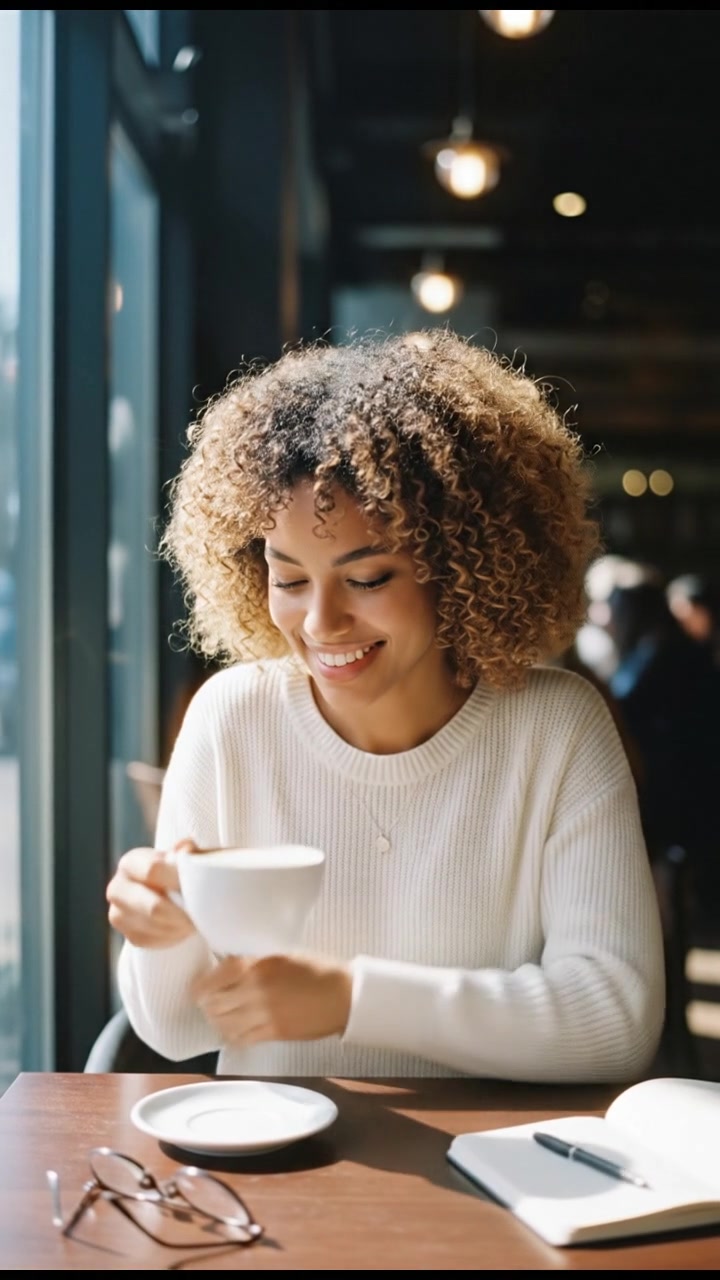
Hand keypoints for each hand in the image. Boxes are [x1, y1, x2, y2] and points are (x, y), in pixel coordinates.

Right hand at [106, 839, 198, 948]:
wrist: (168, 895)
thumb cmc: (178, 871)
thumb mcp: (184, 856)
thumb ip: (186, 850)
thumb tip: (184, 849)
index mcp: (131, 862)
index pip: (153, 869)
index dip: (178, 879)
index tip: (198, 887)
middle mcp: (117, 888)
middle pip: (153, 907)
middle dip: (181, 913)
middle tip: (200, 914)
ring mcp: (118, 914)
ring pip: (155, 927)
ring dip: (179, 927)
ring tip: (195, 921)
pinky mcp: (128, 935)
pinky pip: (154, 942)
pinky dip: (173, 937)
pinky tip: (182, 928)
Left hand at [191, 953, 352, 1045]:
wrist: (342, 995)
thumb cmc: (316, 970)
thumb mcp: (281, 956)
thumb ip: (255, 963)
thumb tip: (229, 969)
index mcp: (258, 966)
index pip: (215, 978)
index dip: (201, 986)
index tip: (198, 987)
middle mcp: (256, 991)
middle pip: (215, 1004)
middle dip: (207, 1004)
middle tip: (207, 1002)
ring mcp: (264, 1015)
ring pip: (224, 1024)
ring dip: (217, 1021)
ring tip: (219, 1017)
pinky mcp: (273, 1033)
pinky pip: (242, 1039)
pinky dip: (232, 1035)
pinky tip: (233, 1030)